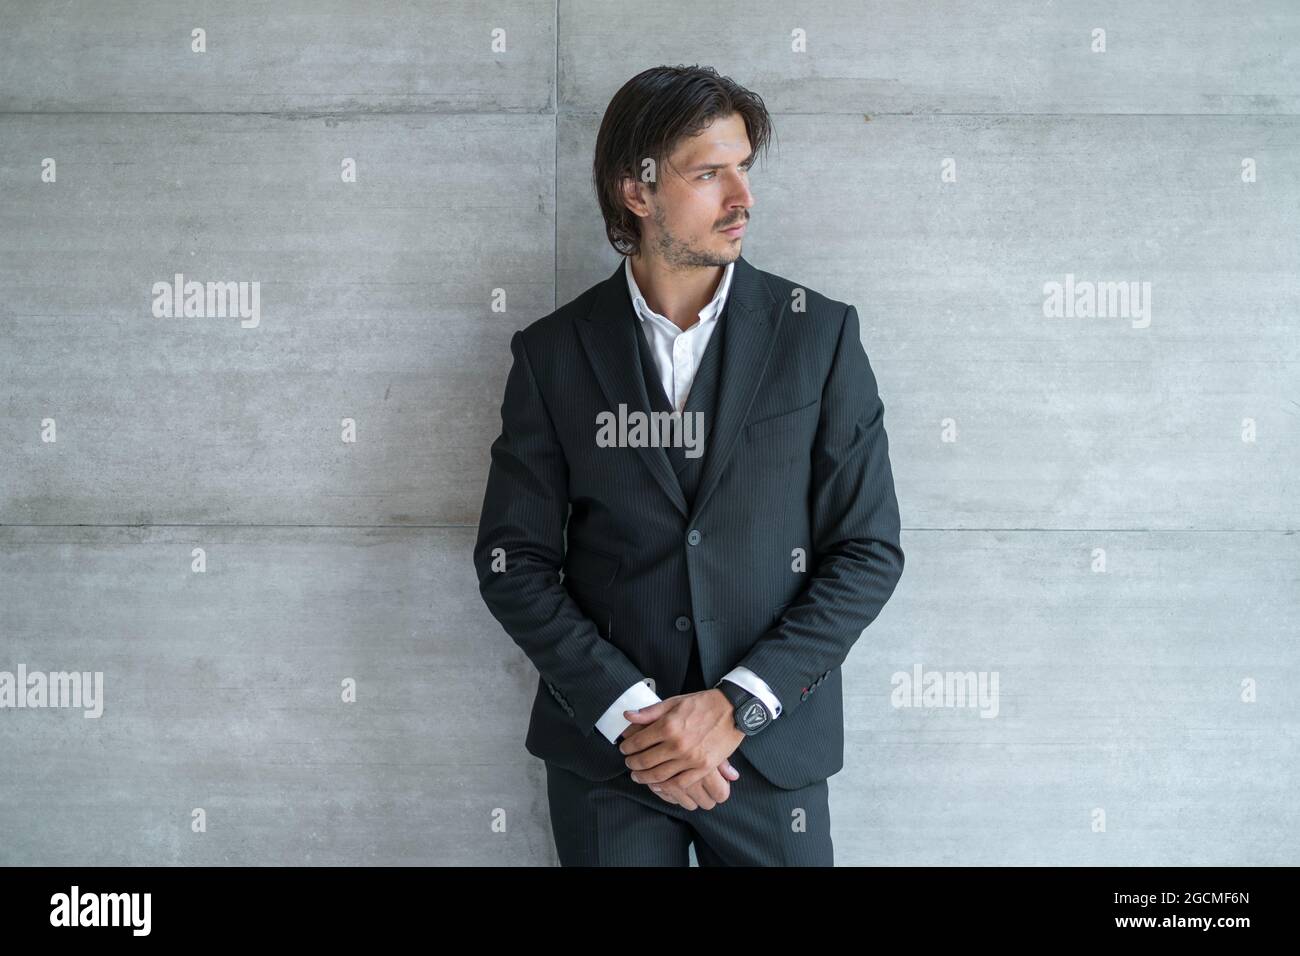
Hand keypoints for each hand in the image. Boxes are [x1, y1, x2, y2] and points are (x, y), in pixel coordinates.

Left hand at [619, 690, 745, 791]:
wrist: (733, 709)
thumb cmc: (703, 703)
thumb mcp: (674, 702)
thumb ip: (650, 712)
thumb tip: (628, 716)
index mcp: (668, 725)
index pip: (638, 742)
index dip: (627, 747)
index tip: (624, 749)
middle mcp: (677, 744)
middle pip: (646, 761)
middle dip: (633, 764)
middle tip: (629, 764)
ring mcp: (691, 758)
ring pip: (660, 775)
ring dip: (645, 778)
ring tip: (638, 776)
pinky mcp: (703, 767)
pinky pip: (680, 783)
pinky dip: (666, 787)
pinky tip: (659, 785)